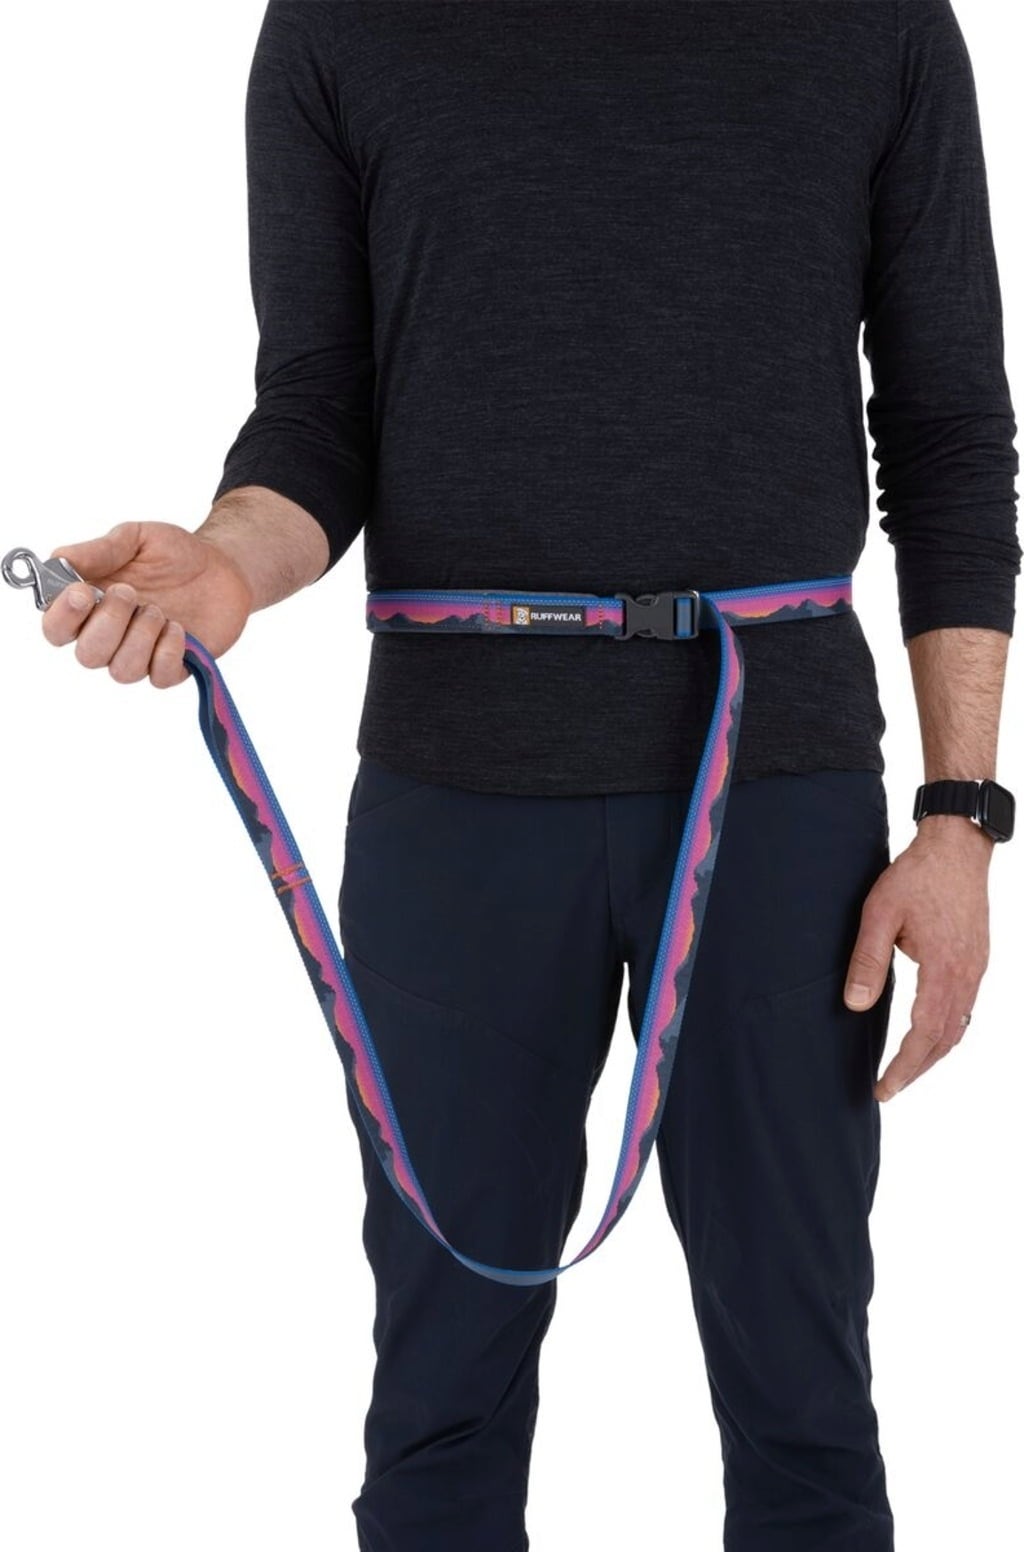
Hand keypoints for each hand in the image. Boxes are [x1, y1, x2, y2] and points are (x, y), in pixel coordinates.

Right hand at [41, 520, 253, 687]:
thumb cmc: (173, 554)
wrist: (224, 566)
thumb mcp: (135, 539)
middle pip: (87, 656)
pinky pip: (158, 677)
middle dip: (108, 624)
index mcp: (90, 606)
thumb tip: (58, 558)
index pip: (56, 628)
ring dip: (139, 638)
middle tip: (129, 593)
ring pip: (121, 671)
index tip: (81, 592)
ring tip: (159, 610)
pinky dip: (166, 652)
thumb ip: (99, 550)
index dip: (62, 617)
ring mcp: (141, 654)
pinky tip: (178, 628)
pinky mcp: (173, 667)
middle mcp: (110, 636)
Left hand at [843, 814, 992, 1100]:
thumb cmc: (916, 875)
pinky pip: (965, 1008)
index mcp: (943, 969)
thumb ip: (867, 960)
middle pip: (944, 1040)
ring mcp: (976, 969)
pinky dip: (946, 1032)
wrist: (957, 847)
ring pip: (959, 1027)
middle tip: (887, 1089)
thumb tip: (854, 1006)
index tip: (882, 1087)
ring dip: (932, 1054)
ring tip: (905, 1071)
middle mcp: (966, 975)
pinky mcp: (977, 959)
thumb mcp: (880, 913)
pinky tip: (929, 1036)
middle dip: (916, 1070)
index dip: (903, 1066)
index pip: (924, 1034)